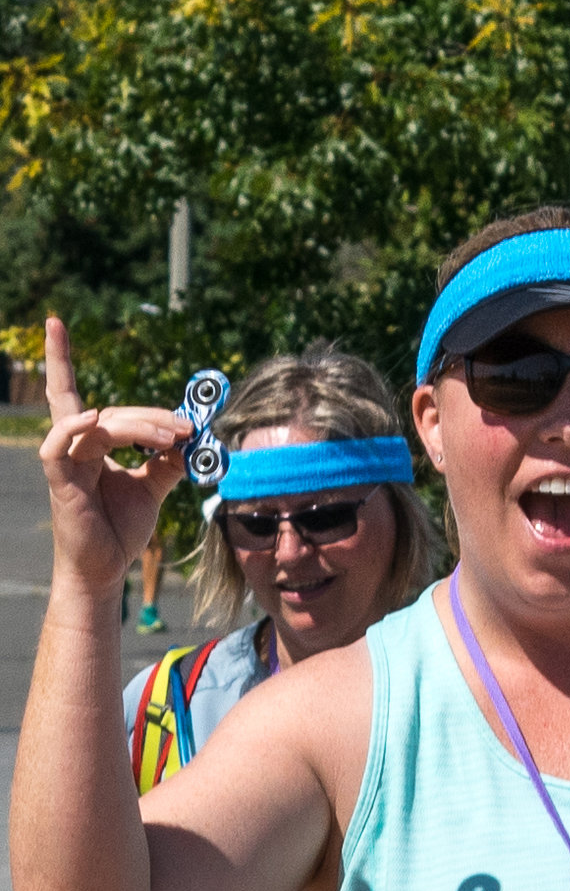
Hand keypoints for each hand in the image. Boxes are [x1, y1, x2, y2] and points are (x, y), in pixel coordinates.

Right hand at [39, 316, 188, 595]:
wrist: (106, 569)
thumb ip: (168, 460)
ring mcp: (64, 461)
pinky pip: (58, 445)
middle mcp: (73, 445)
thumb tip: (193, 440)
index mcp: (90, 443)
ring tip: (173, 439)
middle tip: (188, 428)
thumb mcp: (153, 487)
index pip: (73, 392)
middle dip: (153, 416)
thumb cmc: (120, 528)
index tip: (54, 321)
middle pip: (111, 411)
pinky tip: (94, 419)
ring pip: (98, 423)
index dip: (61, 358)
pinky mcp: (59, 480)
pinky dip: (74, 427)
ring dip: (139, 425)